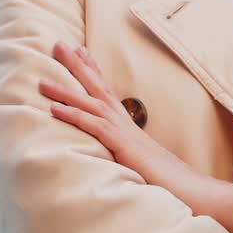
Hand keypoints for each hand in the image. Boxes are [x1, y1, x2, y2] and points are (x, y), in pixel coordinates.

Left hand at [40, 41, 232, 232]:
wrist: (190, 187)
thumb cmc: (167, 179)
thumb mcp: (140, 161)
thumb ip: (127, 152)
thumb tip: (119, 153)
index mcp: (127, 125)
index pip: (107, 90)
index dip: (92, 69)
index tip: (80, 50)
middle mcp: (124, 122)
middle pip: (97, 86)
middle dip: (76, 64)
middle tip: (57, 44)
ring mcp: (123, 131)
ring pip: (90, 102)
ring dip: (65, 88)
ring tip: (41, 78)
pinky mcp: (121, 145)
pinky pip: (93, 125)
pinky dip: (73, 114)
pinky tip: (54, 108)